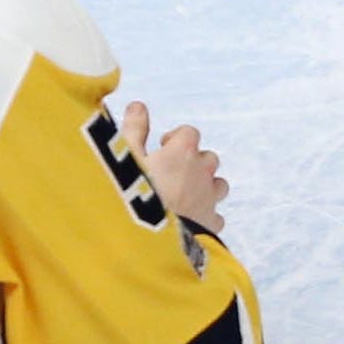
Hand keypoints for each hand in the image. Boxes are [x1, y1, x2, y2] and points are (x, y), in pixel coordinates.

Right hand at [128, 102, 226, 237]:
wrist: (147, 237)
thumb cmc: (131, 191)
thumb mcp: (124, 155)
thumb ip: (134, 128)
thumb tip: (138, 106)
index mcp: (183, 152)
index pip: (189, 133)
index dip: (175, 139)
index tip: (160, 149)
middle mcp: (203, 172)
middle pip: (208, 158)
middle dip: (193, 162)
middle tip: (169, 173)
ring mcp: (210, 199)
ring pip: (219, 185)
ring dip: (205, 186)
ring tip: (182, 195)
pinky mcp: (211, 224)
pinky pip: (216, 215)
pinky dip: (205, 214)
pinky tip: (188, 220)